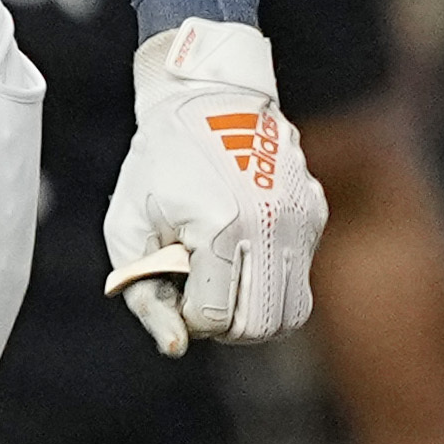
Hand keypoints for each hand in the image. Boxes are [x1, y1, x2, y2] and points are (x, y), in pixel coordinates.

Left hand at [101, 16, 325, 353]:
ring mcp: (301, 219)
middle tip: (202, 292)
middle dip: (227, 324)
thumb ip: (146, 296)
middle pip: (261, 327)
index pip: (215, 318)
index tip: (176, 284)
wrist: (208, 95)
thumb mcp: (128, 229)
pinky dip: (272, 279)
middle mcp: (271, 226)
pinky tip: (245, 246)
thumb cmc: (157, 163)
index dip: (189, 316)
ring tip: (225, 278)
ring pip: (293, 313)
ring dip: (255, 311)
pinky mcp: (315, 213)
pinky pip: (301, 277)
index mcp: (220, 227)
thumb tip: (176, 348)